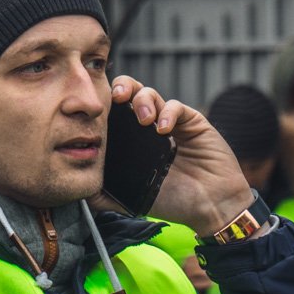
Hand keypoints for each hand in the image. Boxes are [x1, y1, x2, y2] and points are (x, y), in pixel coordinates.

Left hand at [100, 75, 254, 237]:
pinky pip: (176, 106)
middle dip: (122, 88)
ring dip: (143, 100)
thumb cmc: (175, 202)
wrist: (211, 206)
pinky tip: (164, 129)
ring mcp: (171, 122)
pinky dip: (167, 112)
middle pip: (130, 93)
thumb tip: (81, 191)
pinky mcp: (192, 121)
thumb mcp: (133, 199)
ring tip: (144, 120)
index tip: (97, 111)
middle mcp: (149, 127)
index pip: (115, 113)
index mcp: (133, 141)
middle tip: (117, 97)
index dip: (105, 106)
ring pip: (150, 94)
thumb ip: (106, 196)